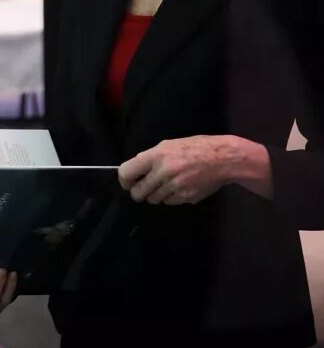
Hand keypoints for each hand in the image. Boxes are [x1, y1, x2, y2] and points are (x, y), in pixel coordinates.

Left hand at [119, 135, 235, 205]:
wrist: (223, 159)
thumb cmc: (194, 148)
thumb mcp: (168, 145)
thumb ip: (150, 158)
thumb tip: (136, 172)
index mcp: (156, 156)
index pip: (127, 172)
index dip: (124, 180)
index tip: (128, 182)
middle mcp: (163, 172)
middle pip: (138, 192)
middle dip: (138, 192)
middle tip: (143, 188)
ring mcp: (175, 187)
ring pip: (153, 200)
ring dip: (155, 195)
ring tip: (164, 184)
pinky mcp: (186, 197)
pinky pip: (169, 202)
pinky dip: (170, 197)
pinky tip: (178, 187)